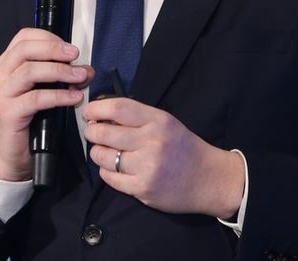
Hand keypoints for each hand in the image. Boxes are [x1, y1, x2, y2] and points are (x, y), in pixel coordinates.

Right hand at [0, 28, 94, 180]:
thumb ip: (60, 77)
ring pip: (29, 71)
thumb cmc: (27, 119)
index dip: (48, 38)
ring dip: (59, 71)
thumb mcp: (42, 91)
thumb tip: (85, 69)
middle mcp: (0, 75)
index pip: (23, 38)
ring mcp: (2, 93)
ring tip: (79, 77)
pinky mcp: (8, 112)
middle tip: (76, 56)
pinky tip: (73, 98)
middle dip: (54, 49)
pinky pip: (35, 98)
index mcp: (6, 64)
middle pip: (25, 50)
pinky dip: (58, 96)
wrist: (10, 153)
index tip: (69, 47)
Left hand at [83, 97, 243, 217]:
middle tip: (92, 132)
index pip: (118, 108)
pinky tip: (114, 168)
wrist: (208, 179)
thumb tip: (100, 114)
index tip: (89, 112)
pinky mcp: (143, 189)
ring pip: (103, 157)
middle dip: (91, 132)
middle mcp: (152, 142)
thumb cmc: (183, 147)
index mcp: (158, 121)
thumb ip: (137, 118)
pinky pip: (110, 178)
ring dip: (97, 153)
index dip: (96, 108)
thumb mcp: (165, 123)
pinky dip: (106, 172)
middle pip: (104, 133)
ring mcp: (147, 167)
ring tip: (104, 151)